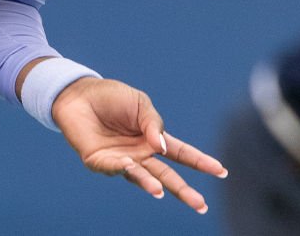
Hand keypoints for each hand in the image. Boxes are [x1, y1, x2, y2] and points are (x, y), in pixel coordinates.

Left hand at [52, 76, 227, 213]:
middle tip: (201, 205)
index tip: (221, 171)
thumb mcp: (139, 103)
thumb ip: (154, 124)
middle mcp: (140, 154)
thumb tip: (163, 147)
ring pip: (141, 176)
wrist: (78, 93)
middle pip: (166, 175)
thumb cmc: (111, 97)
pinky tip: (130, 165)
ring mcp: (122, 159)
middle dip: (183, 190)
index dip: (200, 161)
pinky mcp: (100, 161)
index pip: (181, 153)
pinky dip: (123, 167)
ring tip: (160, 191)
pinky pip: (114, 167)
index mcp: (153, 139)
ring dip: (150, 184)